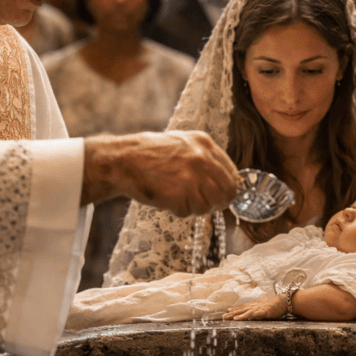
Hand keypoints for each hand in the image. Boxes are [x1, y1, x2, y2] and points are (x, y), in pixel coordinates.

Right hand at [82, 131, 238, 215]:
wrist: (123, 160)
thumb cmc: (150, 154)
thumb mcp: (182, 143)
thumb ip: (204, 157)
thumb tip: (224, 179)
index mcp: (204, 144)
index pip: (232, 174)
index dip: (228, 190)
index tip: (221, 197)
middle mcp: (202, 159)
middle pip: (226, 192)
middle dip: (217, 203)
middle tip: (205, 206)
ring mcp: (191, 177)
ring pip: (208, 205)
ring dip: (195, 208)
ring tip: (179, 199)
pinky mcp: (179, 194)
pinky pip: (188, 212)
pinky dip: (178, 211)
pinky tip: (167, 200)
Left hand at [224, 296, 287, 320]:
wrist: (282, 302)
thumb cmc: (271, 306)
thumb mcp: (260, 307)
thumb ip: (254, 310)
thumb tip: (247, 313)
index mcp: (253, 305)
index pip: (241, 307)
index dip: (234, 310)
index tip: (226, 312)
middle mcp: (254, 306)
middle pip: (242, 310)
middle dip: (233, 314)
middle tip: (224, 317)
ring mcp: (259, 308)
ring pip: (248, 312)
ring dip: (241, 315)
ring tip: (234, 319)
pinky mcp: (265, 311)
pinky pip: (259, 314)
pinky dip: (253, 315)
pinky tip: (249, 317)